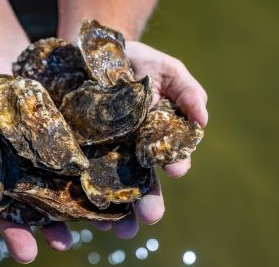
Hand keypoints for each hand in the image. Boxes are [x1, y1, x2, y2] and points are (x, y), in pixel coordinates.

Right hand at [0, 53, 72, 263]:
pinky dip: (81, 196)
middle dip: (18, 232)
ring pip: (43, 202)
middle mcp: (4, 174)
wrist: (10, 61)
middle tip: (26, 254)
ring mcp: (33, 166)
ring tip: (67, 243)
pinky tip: (96, 212)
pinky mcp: (58, 154)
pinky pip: (70, 178)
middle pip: (10, 209)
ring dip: (54, 225)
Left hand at [91, 41, 209, 237]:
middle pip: (142, 182)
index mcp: (157, 137)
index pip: (169, 157)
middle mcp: (132, 152)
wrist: (93, 51)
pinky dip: (81, 195)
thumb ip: (188, 92)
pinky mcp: (75, 151)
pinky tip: (83, 211)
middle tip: (151, 216)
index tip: (176, 168)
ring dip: (117, 210)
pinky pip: (78, 176)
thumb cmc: (137, 61)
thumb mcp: (167, 70)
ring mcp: (103, 154)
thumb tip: (203, 121)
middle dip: (148, 201)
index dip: (175, 163)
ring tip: (119, 227)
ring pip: (112, 188)